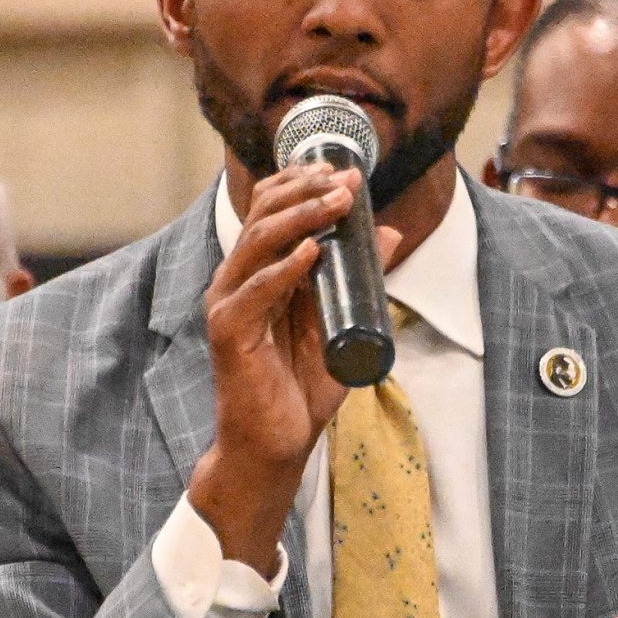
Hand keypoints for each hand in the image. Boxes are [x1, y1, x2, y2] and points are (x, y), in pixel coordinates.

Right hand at [190, 164, 399, 573]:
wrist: (275, 446)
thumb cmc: (301, 389)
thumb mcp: (341, 323)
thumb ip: (362, 280)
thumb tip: (389, 234)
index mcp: (259, 273)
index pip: (270, 209)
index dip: (303, 183)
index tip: (345, 171)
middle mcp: (238, 280)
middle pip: (263, 215)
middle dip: (306, 191)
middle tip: (347, 181)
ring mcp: (229, 304)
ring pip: (258, 243)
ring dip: (299, 218)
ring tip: (336, 203)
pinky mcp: (227, 333)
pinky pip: (255, 292)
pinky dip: (283, 268)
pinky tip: (309, 250)